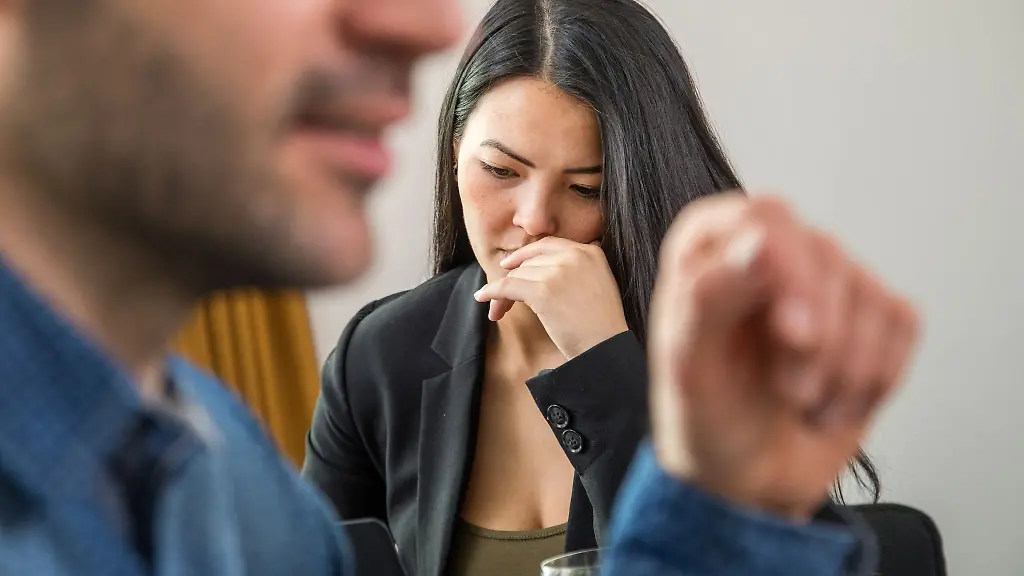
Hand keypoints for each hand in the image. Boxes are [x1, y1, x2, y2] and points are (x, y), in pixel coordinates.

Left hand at [473, 237, 629, 359]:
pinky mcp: (543, 290)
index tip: (509, 264)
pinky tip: (482, 297)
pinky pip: (508, 287)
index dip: (525, 255)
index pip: (548, 246)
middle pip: (530, 262)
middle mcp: (574, 255)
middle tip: (503, 298)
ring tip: (499, 311)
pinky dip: (492, 292)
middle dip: (514, 278)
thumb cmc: (600, 325)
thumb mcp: (598, 283)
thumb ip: (578, 267)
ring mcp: (558, 272)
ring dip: (503, 293)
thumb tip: (545, 264)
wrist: (605, 348)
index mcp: (589, 251)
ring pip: (518, 275)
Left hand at [648, 193, 919, 520]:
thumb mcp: (687, 367)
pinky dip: (875, 379)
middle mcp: (771, 251)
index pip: (767, 217)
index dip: (789, 269)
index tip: (792, 332)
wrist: (747, 481)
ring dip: (841, 371)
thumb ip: (709, 297)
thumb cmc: (705, 418)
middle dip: (816, 339)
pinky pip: (902, 324)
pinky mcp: (872, 316)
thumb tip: (760, 241)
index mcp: (711, 248)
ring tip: (800, 402)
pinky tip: (834, 402)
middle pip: (825, 256)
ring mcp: (826, 280)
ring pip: (870, 295)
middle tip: (788, 390)